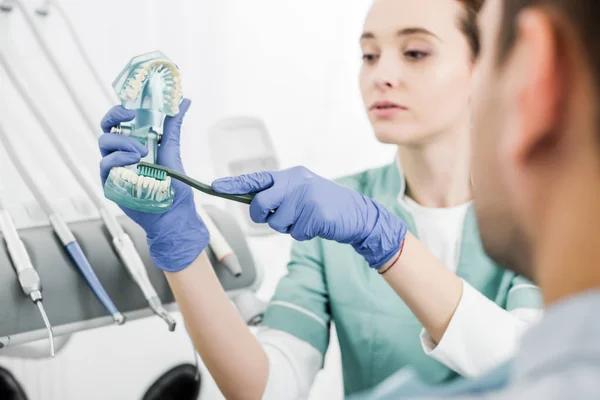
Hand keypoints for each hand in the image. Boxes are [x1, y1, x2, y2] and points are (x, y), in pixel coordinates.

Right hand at [98, 99, 208, 271]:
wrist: (174, 215)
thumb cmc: (174, 186)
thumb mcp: (173, 150)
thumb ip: (173, 125)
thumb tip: (183, 101)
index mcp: (134, 144)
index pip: (117, 123)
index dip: (118, 112)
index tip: (129, 107)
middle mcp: (122, 155)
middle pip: (106, 131)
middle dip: (114, 120)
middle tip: (129, 118)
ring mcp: (115, 169)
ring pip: (104, 146)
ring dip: (121, 142)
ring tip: (141, 151)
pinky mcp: (111, 185)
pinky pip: (105, 166)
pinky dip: (118, 159)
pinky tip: (133, 160)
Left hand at [212, 167, 406, 268]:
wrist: (356, 214)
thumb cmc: (324, 205)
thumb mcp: (301, 191)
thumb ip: (279, 194)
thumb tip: (253, 204)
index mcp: (291, 175)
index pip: (257, 179)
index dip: (234, 184)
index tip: (214, 186)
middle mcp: (296, 183)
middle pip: (260, 204)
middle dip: (262, 216)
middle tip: (275, 216)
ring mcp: (306, 198)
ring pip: (277, 223)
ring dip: (288, 227)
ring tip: (305, 219)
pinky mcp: (315, 214)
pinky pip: (295, 233)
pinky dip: (303, 234)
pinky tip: (316, 225)